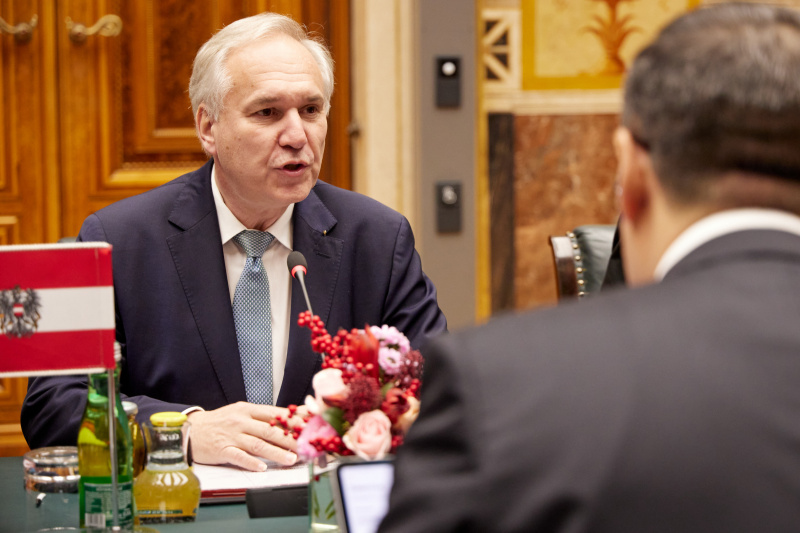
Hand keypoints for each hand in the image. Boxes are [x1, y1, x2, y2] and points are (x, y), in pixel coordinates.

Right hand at [187, 402, 304, 471]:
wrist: (191, 429)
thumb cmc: (220, 422)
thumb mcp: (242, 412)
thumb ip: (264, 416)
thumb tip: (291, 417)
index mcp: (248, 410)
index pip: (275, 414)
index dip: (294, 420)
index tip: (310, 425)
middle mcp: (241, 421)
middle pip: (270, 430)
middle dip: (291, 438)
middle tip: (307, 445)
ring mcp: (231, 436)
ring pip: (258, 444)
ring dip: (276, 453)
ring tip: (292, 459)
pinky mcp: (221, 450)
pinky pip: (238, 456)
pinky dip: (250, 462)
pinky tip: (261, 467)